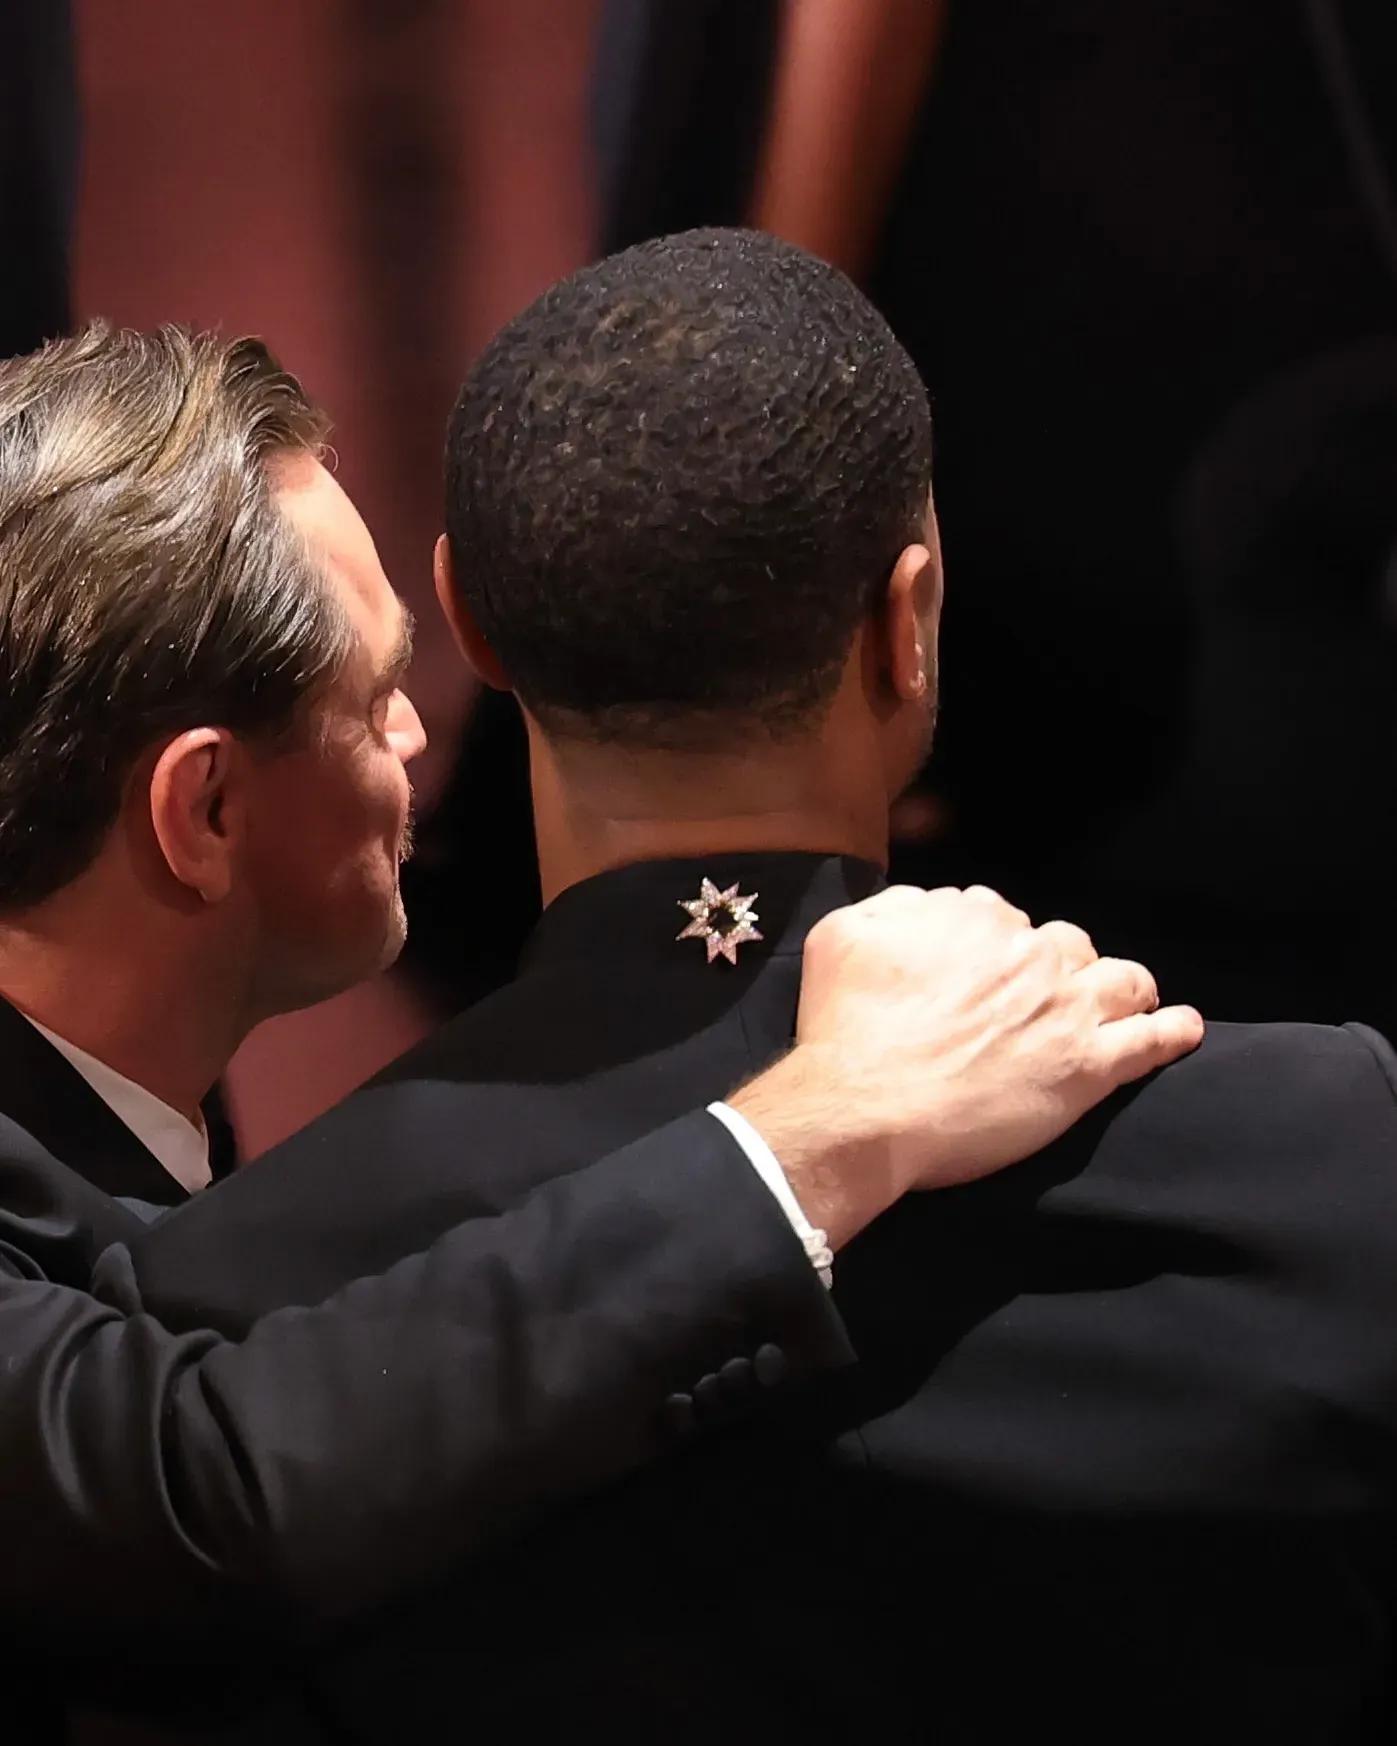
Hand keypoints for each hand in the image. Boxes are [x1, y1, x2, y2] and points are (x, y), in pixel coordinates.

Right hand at [729, 885, 1201, 1247]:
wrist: (866, 1110)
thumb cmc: (846, 1030)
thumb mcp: (841, 938)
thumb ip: (892, 908)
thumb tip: (927, 906)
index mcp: (976, 920)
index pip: (999, 916)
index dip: (989, 946)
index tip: (976, 976)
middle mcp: (1031, 955)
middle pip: (1064, 944)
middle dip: (1054, 965)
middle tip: (1028, 1004)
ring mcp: (1067, 1010)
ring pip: (1119, 978)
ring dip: (1118, 987)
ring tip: (1118, 1004)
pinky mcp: (1089, 1068)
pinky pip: (1151, 1040)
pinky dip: (1171, 1030)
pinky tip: (1181, 1027)